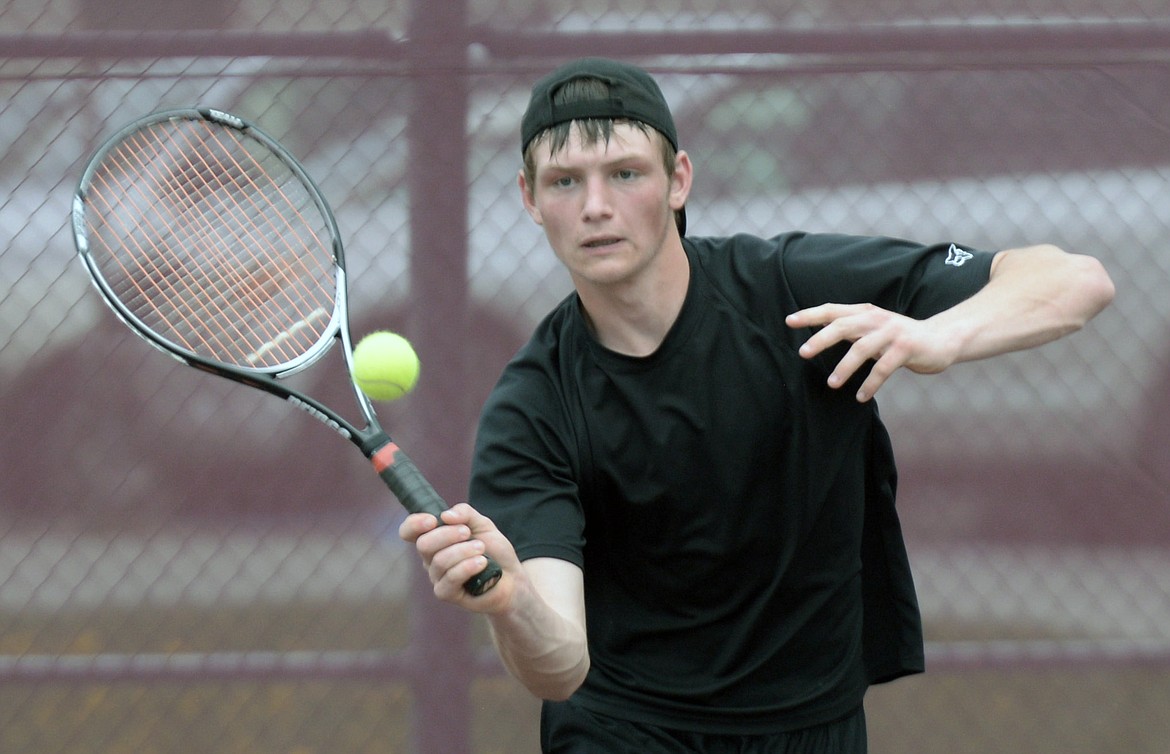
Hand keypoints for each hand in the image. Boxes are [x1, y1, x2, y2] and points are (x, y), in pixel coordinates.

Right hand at [398, 503, 519, 610]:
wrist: (511, 577)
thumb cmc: (494, 551)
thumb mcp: (483, 524)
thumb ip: (465, 513)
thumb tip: (446, 515)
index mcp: (434, 538)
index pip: (409, 531)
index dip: (414, 524)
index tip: (432, 520)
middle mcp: (430, 558)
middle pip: (423, 544)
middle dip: (448, 535)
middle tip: (467, 533)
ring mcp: (437, 577)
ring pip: (440, 561)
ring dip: (464, 550)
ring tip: (482, 549)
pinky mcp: (446, 593)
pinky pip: (450, 578)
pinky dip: (468, 567)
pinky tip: (482, 563)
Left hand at [786, 303, 956, 401]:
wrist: (943, 339)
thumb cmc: (900, 338)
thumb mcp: (874, 330)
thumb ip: (851, 330)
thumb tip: (818, 338)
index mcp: (865, 313)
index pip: (833, 310)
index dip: (810, 314)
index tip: (789, 321)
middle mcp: (877, 319)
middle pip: (843, 325)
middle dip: (821, 338)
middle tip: (802, 352)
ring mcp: (892, 333)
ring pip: (862, 348)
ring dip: (845, 367)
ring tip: (832, 383)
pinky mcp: (907, 348)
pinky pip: (883, 368)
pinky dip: (870, 384)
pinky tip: (861, 397)